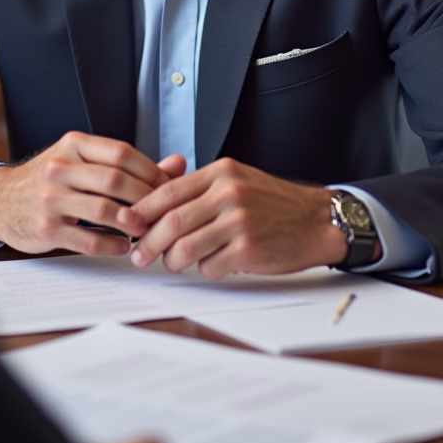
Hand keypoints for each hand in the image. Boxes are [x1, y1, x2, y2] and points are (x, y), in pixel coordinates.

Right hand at [0, 130, 186, 254]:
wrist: (1, 200)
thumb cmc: (52, 180)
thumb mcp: (84, 163)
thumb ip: (131, 165)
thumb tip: (178, 163)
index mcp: (74, 145)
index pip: (121, 153)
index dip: (150, 171)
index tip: (168, 187)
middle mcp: (60, 167)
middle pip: (116, 181)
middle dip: (145, 199)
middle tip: (163, 213)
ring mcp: (50, 197)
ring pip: (103, 209)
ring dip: (132, 223)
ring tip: (147, 230)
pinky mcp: (44, 227)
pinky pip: (86, 238)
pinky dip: (111, 245)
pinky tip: (123, 246)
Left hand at [119, 158, 350, 278]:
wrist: (315, 220)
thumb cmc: (272, 203)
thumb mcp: (236, 181)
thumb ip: (200, 189)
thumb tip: (156, 205)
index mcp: (221, 173)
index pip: (168, 191)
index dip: (142, 210)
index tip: (127, 223)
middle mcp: (229, 193)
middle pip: (172, 221)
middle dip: (149, 242)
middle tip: (140, 255)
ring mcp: (239, 221)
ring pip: (185, 247)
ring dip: (172, 261)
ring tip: (174, 263)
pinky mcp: (248, 250)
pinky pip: (209, 266)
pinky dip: (204, 270)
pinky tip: (213, 264)